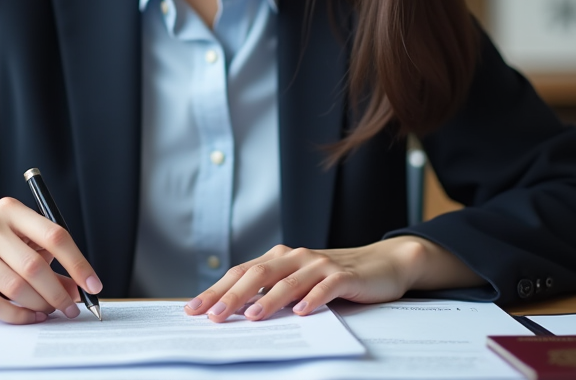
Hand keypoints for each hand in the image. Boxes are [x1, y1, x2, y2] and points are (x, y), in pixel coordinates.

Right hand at [0, 197, 103, 324]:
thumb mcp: (22, 245)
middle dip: (58, 291)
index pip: (54, 235)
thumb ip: (49, 262)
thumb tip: (76, 290)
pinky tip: (30, 316)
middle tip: (71, 307)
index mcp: (11, 210)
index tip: (93, 285)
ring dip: (39, 304)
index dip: (78, 262)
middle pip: (34, 264)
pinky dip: (17, 314)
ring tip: (50, 311)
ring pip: (15, 286)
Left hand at [185, 236, 479, 322]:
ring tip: (253, 317)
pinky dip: (313, 299)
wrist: (382, 264)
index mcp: (280, 259)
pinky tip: (302, 312)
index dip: (216, 290)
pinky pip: (326, 287)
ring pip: (289, 281)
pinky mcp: (344, 275)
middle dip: (233, 296)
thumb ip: (272, 293)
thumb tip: (236, 312)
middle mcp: (295, 257)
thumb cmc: (335, 277)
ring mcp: (320, 264)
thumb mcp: (299, 283)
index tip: (193, 309)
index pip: (241, 273)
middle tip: (213, 316)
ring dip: (270, 300)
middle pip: (258, 275)